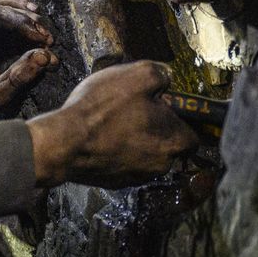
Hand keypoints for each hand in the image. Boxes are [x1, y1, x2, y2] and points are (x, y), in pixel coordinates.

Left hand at [0, 0, 57, 121]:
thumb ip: (19, 77)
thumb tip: (44, 55)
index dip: (21, 22)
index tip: (43, 38)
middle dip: (29, 22)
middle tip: (49, 41)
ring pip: (6, 5)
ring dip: (30, 19)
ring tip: (47, 39)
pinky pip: (7, 9)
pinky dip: (26, 17)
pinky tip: (39, 26)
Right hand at [26, 60, 198, 187]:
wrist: (64, 143)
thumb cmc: (101, 109)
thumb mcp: (136, 75)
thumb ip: (161, 74)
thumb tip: (167, 77)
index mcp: (173, 141)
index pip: (193, 135)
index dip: (179, 118)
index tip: (162, 107)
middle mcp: (161, 165)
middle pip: (167, 145)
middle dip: (154, 130)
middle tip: (132, 111)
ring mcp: (137, 177)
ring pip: (144, 155)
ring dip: (134, 141)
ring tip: (112, 123)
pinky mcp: (114, 183)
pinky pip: (123, 164)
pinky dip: (116, 152)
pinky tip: (100, 138)